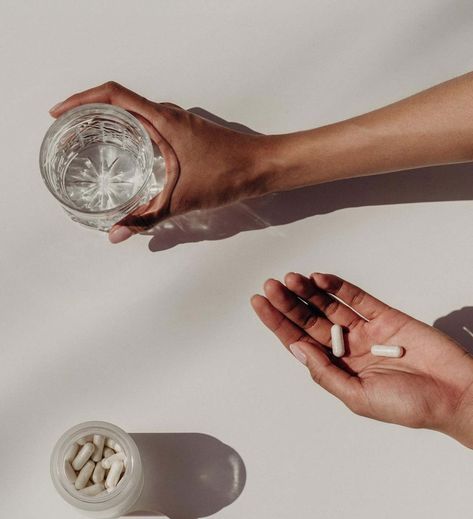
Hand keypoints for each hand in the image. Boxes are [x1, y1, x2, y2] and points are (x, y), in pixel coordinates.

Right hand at [49, 81, 267, 242]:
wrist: (263, 167)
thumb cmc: (228, 175)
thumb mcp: (182, 200)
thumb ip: (146, 218)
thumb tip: (115, 234)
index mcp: (162, 119)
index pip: (113, 94)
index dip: (81, 99)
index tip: (60, 114)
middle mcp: (167, 113)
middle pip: (117, 100)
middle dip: (87, 112)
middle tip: (66, 132)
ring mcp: (177, 121)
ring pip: (134, 111)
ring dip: (108, 120)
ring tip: (86, 139)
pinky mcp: (184, 132)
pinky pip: (147, 123)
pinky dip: (128, 131)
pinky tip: (123, 152)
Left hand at [251, 273, 472, 447]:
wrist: (453, 394)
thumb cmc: (408, 405)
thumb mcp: (357, 397)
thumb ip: (326, 372)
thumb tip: (296, 348)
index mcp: (338, 370)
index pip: (300, 342)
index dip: (279, 324)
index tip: (260, 304)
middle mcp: (348, 349)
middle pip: (310, 321)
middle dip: (288, 304)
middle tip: (270, 286)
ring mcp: (366, 331)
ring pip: (329, 306)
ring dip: (308, 292)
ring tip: (289, 279)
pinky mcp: (386, 317)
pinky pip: (357, 299)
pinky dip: (338, 287)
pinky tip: (319, 279)